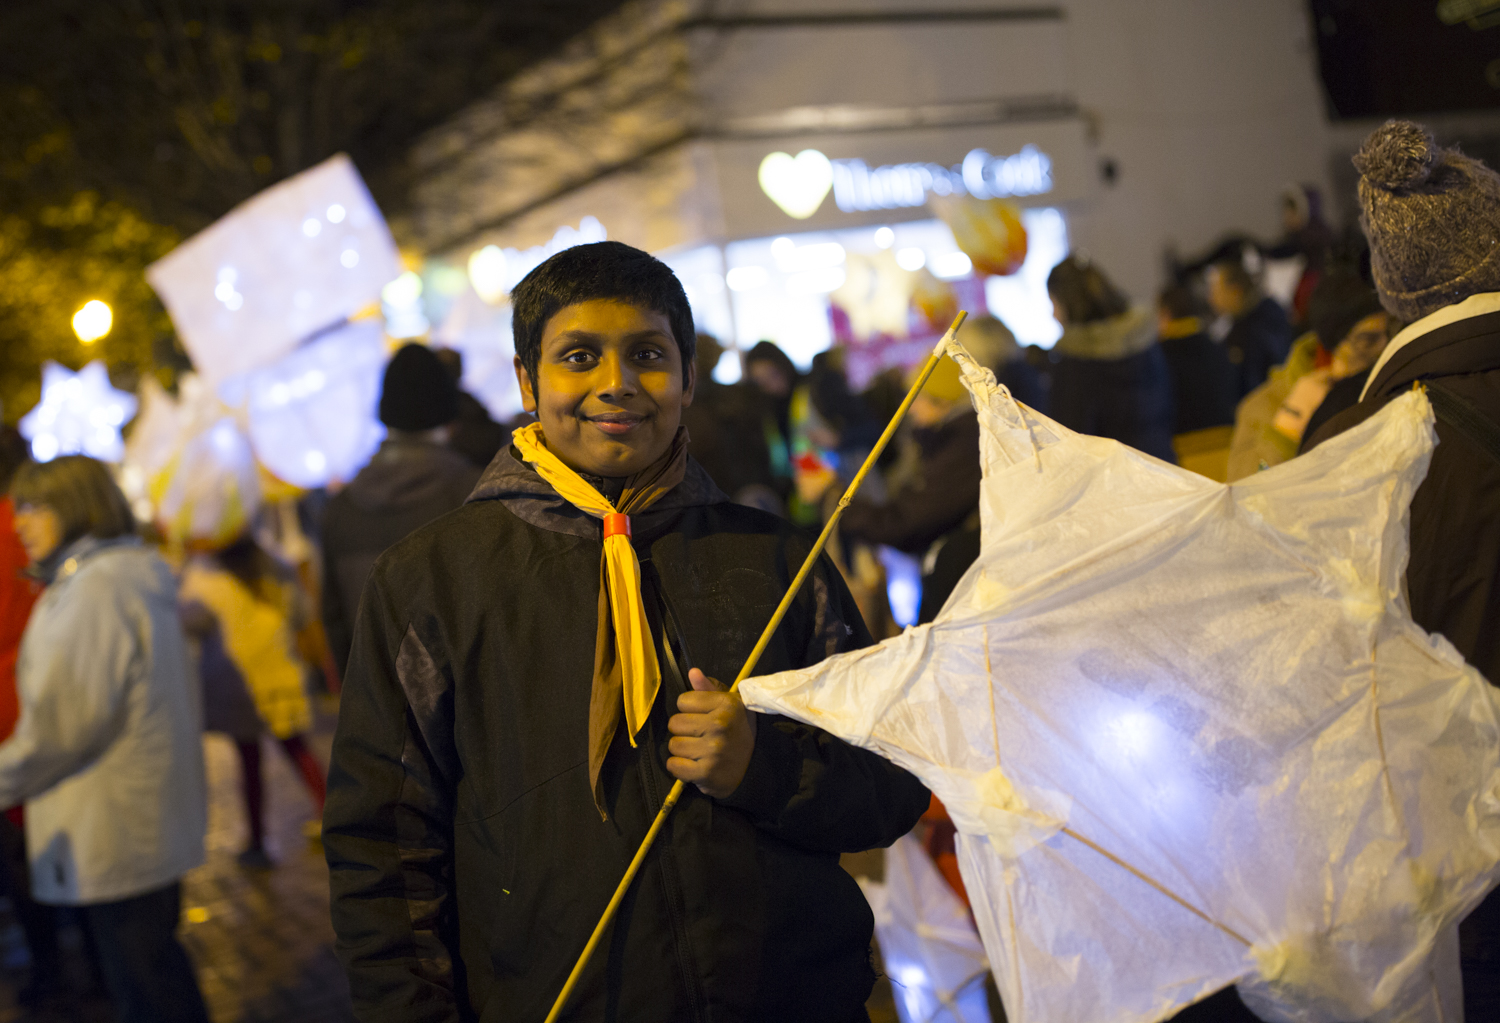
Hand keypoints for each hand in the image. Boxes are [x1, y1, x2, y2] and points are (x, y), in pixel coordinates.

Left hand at [666, 669, 757, 798]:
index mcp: (726, 704)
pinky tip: (694, 765)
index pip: (683, 700)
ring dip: (682, 750)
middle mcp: (720, 725)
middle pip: (675, 723)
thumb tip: (692, 672)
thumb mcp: (729, 705)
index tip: (702, 717)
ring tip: (698, 751)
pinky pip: (674, 765)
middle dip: (684, 730)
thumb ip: (708, 688)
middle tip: (700, 736)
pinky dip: (680, 767)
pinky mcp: (706, 772)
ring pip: (673, 745)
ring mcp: (713, 750)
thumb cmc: (737, 731)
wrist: (755, 767)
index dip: (690, 709)